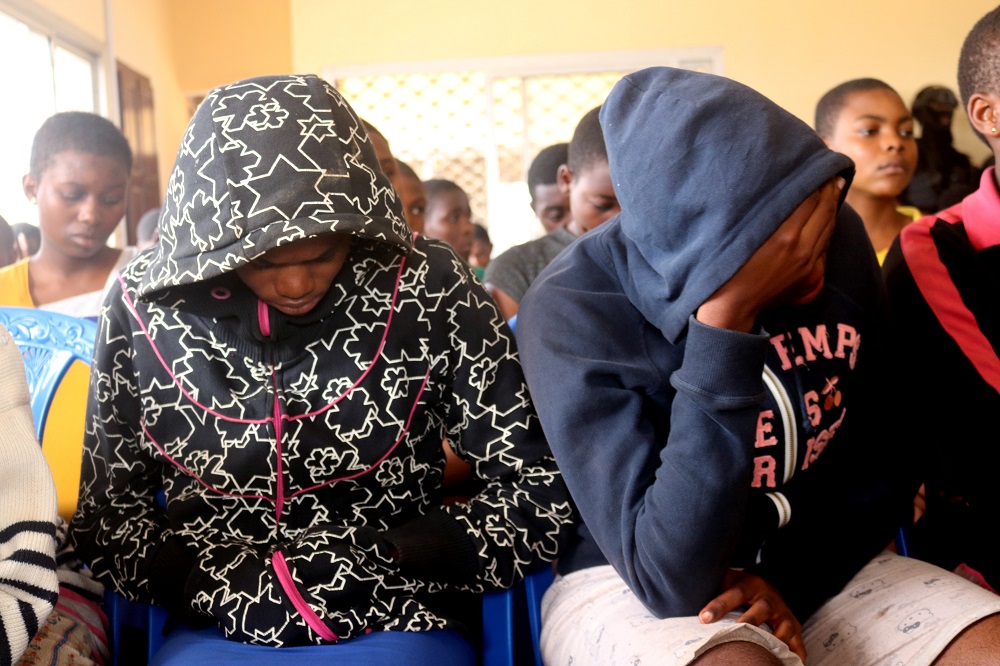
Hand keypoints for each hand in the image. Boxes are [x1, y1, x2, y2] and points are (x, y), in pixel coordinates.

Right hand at [696, 177, 843, 331]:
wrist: (732, 305)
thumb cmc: (729, 266)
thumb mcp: (745, 233)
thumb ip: (770, 213)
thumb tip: (787, 191)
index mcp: (784, 236)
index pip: (810, 199)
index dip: (816, 181)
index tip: (818, 168)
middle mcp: (801, 250)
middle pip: (825, 211)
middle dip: (830, 190)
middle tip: (831, 172)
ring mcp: (809, 265)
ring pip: (830, 228)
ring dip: (832, 207)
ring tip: (834, 188)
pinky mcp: (811, 277)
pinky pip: (826, 247)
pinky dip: (828, 229)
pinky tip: (826, 218)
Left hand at [699, 569, 804, 662]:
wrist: (771, 585)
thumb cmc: (742, 587)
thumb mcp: (728, 579)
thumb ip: (713, 584)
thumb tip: (684, 590)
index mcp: (749, 585)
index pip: (733, 593)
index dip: (719, 605)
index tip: (703, 618)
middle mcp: (769, 599)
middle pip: (761, 610)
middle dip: (748, 622)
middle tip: (735, 634)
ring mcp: (784, 614)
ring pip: (783, 628)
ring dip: (775, 641)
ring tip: (763, 654)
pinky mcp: (795, 628)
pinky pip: (797, 645)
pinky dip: (794, 656)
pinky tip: (787, 664)